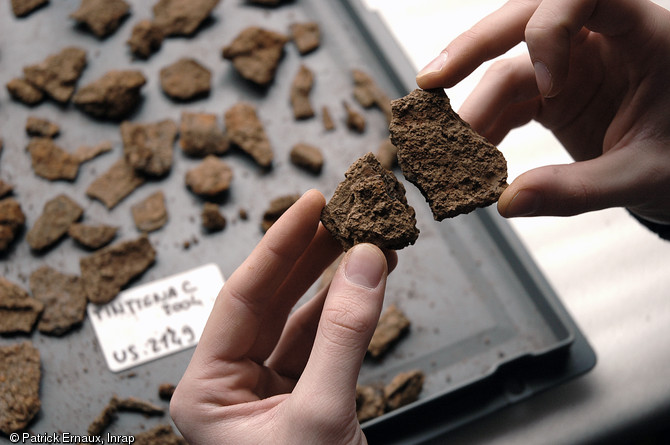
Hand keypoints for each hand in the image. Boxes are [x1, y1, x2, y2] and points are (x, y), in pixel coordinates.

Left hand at [170, 189, 396, 443]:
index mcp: (205, 394)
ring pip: (301, 320)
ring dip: (334, 280)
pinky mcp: (305, 403)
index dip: (279, 246)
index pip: (242, 298)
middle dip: (309, 255)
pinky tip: (367, 282)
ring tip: (364, 238)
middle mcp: (230, 389)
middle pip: (271, 302)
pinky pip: (324, 344)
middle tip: (341, 211)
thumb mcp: (321, 416)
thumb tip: (365, 261)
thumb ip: (344, 336)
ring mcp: (268, 395)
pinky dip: (349, 314)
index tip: (309, 204)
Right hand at [416, 0, 669, 222]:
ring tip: (444, 145)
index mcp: (642, 35)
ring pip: (506, 66)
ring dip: (473, 106)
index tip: (550, 87)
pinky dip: (484, 126)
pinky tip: (466, 153)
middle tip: (431, 81)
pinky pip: (507, 100)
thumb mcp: (642, 177)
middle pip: (525, 18)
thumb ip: (579, 190)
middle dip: (474, 48)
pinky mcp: (552, 90)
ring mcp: (570, 63)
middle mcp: (601, 38)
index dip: (554, 27)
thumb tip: (509, 202)